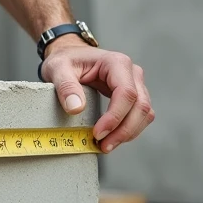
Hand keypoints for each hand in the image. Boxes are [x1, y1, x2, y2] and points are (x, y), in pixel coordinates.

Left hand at [39, 36, 153, 153]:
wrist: (69, 56)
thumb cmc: (65, 60)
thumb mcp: (58, 69)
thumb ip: (66, 87)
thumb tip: (76, 109)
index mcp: (116, 62)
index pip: (126, 93)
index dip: (115, 117)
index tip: (98, 133)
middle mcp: (131, 72)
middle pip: (140, 106)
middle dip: (124, 130)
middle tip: (103, 146)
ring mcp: (135, 84)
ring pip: (144, 113)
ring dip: (128, 133)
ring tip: (106, 145)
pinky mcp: (133, 96)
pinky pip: (139, 116)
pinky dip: (129, 130)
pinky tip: (112, 138)